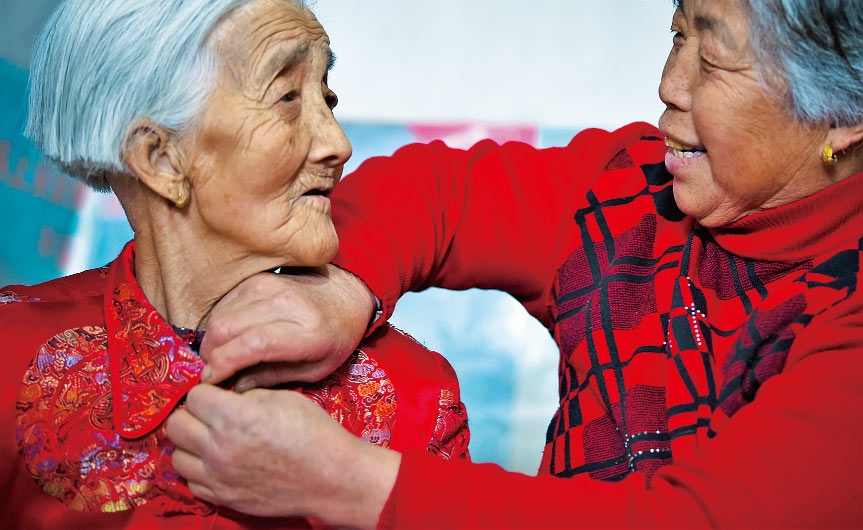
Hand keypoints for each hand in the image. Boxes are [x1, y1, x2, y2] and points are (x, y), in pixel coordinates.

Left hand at [166, 384, 398, 528]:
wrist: (330, 476)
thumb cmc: (312, 432)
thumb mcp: (282, 397)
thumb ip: (245, 394)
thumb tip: (224, 394)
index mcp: (234, 417)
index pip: (194, 396)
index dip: (208, 391)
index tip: (219, 395)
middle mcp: (218, 448)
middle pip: (176, 424)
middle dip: (192, 414)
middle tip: (210, 415)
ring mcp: (218, 477)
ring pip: (177, 455)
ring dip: (191, 444)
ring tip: (211, 440)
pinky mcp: (223, 497)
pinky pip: (191, 481)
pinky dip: (199, 470)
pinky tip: (218, 462)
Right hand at [199, 264, 374, 387]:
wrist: (346, 297)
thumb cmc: (334, 339)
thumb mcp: (315, 369)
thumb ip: (274, 377)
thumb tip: (234, 387)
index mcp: (307, 332)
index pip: (253, 344)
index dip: (224, 364)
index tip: (211, 380)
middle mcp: (285, 304)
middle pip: (226, 328)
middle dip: (211, 355)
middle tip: (215, 371)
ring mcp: (270, 286)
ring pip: (220, 315)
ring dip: (213, 340)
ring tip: (224, 355)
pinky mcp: (258, 279)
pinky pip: (224, 303)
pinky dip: (220, 323)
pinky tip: (232, 336)